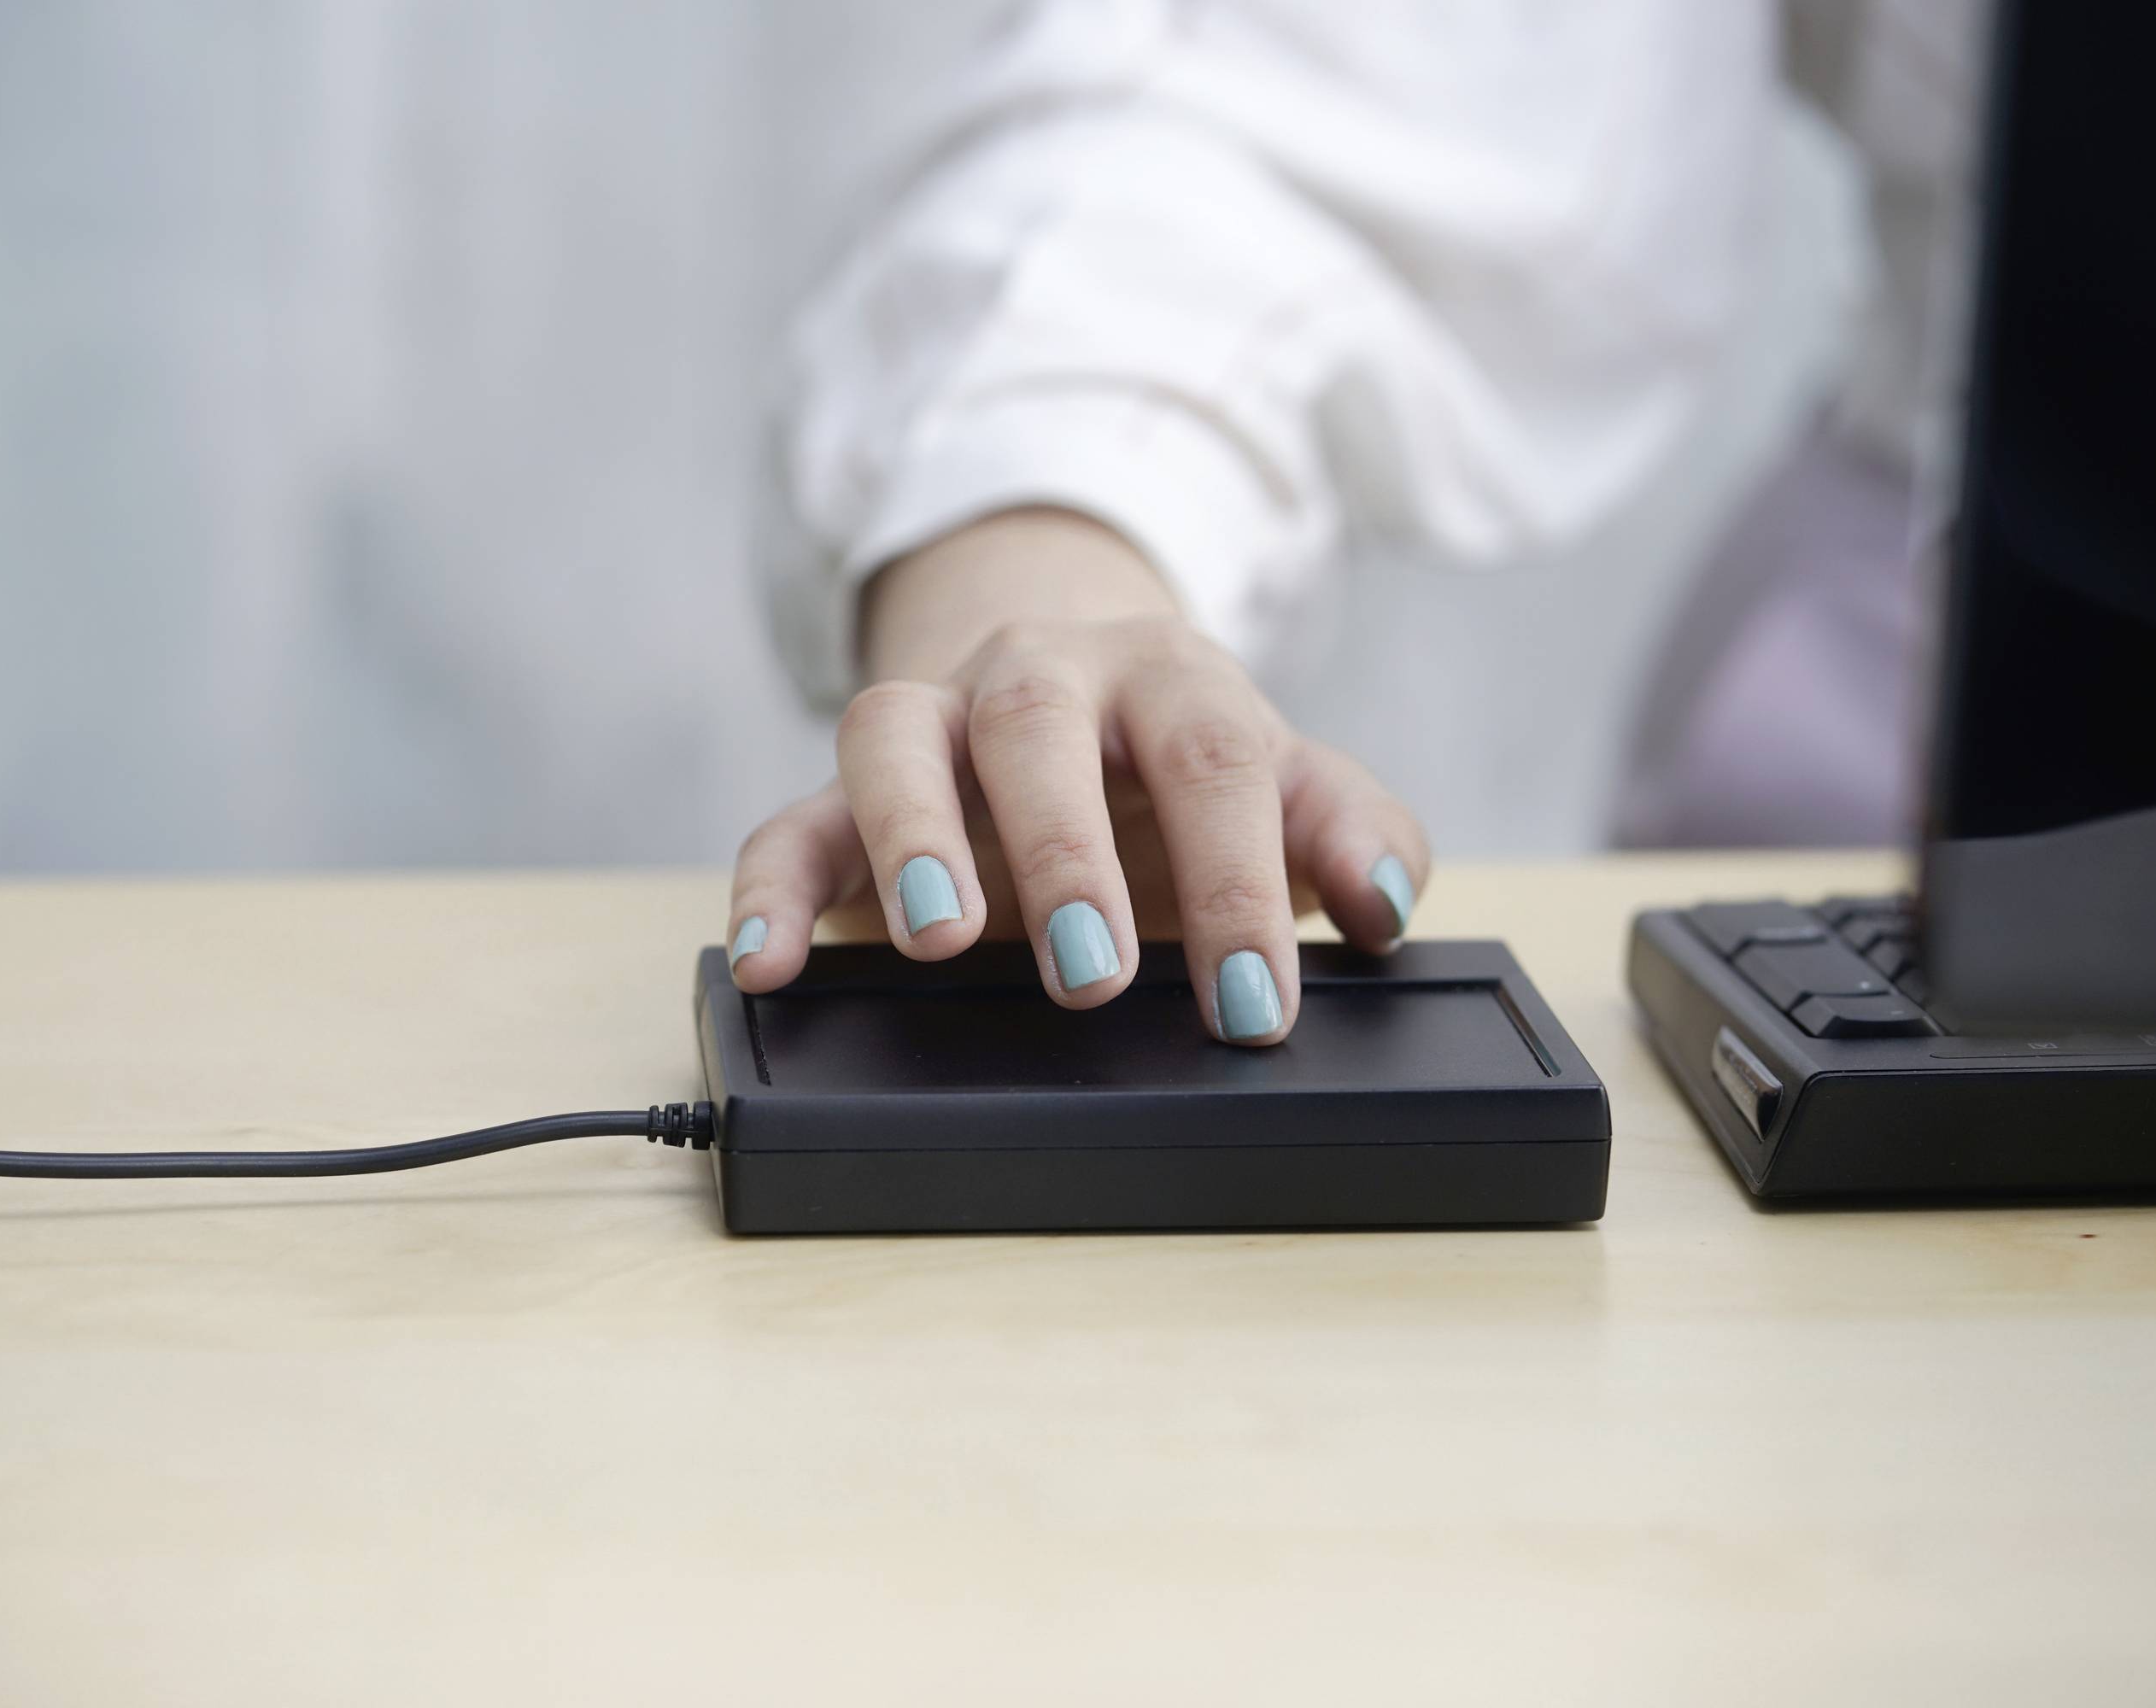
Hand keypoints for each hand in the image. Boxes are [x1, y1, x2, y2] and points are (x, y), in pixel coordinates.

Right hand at [727, 510, 1427, 1044]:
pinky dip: (770, 887)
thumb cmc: (1185, 768)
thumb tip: (1386, 904)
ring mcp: (932, 727)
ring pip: (891, 734)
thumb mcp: (1289, 793)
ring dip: (910, 833)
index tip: (1253, 1006)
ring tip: (935, 940)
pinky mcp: (844, 798)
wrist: (1073, 697)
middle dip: (1064, 850)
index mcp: (1166, 676)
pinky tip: (769, 961)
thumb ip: (1355, 836)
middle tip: (1095, 971)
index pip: (1211, 758)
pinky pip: (789, 822)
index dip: (1236, 884)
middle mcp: (1038, 679)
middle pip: (1039, 722)